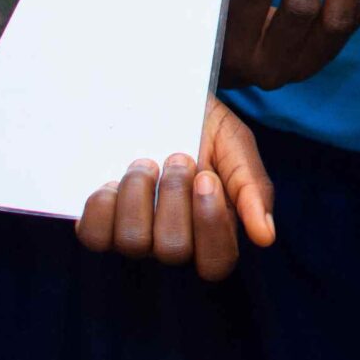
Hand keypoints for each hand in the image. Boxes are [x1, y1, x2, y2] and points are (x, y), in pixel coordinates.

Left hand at [76, 97, 275, 280]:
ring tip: (144, 163)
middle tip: (176, 158)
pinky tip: (111, 181)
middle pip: (173, 250)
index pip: (216, 262)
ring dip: (139, 194)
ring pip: (133, 242)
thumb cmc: (204, 127)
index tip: (207, 177)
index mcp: (212, 230)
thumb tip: (265, 236)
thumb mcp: (236, 145)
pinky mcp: (100, 223)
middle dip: (174, 197)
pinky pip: (94, 236)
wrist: (162, 96)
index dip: (211, 225)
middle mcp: (172, 240)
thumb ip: (253, 188)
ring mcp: (134, 234)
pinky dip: (102, 207)